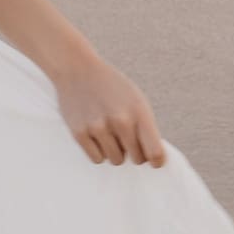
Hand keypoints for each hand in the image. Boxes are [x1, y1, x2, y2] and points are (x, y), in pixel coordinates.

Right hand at [51, 57, 169, 166]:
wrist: (77, 70)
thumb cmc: (111, 87)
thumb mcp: (136, 99)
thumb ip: (145, 126)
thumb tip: (152, 156)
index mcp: (139, 112)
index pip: (154, 151)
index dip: (157, 161)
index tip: (155, 163)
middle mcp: (120, 121)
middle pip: (137, 159)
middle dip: (135, 153)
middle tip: (127, 140)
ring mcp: (99, 128)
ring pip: (116, 160)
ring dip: (115, 152)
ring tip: (109, 133)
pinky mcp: (80, 134)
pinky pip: (97, 158)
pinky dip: (98, 151)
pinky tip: (96, 134)